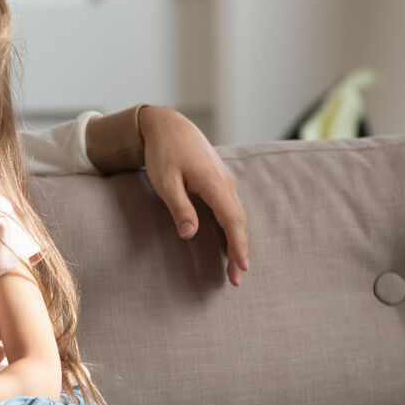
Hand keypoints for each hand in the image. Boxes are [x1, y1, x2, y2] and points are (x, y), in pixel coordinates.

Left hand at [139, 106, 249, 285]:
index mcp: (214, 184)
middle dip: (240, 251)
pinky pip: (232, 207)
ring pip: (237, 215)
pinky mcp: (219, 180)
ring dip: (238, 240)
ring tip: (235, 265)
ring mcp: (225, 180)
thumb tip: (190, 234)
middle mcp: (225, 182)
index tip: (242, 268)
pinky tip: (230, 239)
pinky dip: (233, 226)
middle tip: (236, 279)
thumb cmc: (163, 152)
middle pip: (239, 222)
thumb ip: (179, 207)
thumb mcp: (165, 181)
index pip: (232, 221)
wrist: (168, 125)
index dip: (238, 246)